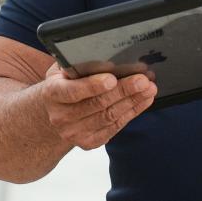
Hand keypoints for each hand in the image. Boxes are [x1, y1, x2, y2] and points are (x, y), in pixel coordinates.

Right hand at [41, 63, 156, 149]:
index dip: (93, 86)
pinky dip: (131, 113)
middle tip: (142, 80)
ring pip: (109, 116)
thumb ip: (78, 64)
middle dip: (123, 91)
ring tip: (148, 89)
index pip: (72, 91)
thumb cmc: (64, 83)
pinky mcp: (89, 142)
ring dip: (132, 102)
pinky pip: (114, 127)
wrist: (55, 111)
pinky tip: (143, 101)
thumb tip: (106, 59)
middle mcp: (61, 116)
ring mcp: (74, 132)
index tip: (112, 78)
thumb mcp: (63, 69)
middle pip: (97, 104)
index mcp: (52, 93)